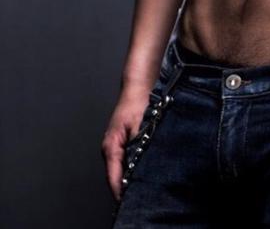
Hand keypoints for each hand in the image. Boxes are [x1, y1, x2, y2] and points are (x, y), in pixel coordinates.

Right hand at [101, 84, 150, 201]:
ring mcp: (114, 146)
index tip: (129, 201)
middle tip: (141, 193)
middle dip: (126, 186)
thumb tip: (139, 168)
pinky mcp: (120, 142)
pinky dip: (132, 166)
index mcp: (111, 146)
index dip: (121, 191)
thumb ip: (138, 149)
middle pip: (116, 176)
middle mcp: (109, 148)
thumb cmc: (138, 103)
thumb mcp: (140, 128)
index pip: (113, 177)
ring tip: (143, 184)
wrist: (138, 86)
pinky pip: (124, 160)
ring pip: (120, 168)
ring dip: (130, 176)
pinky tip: (142, 168)